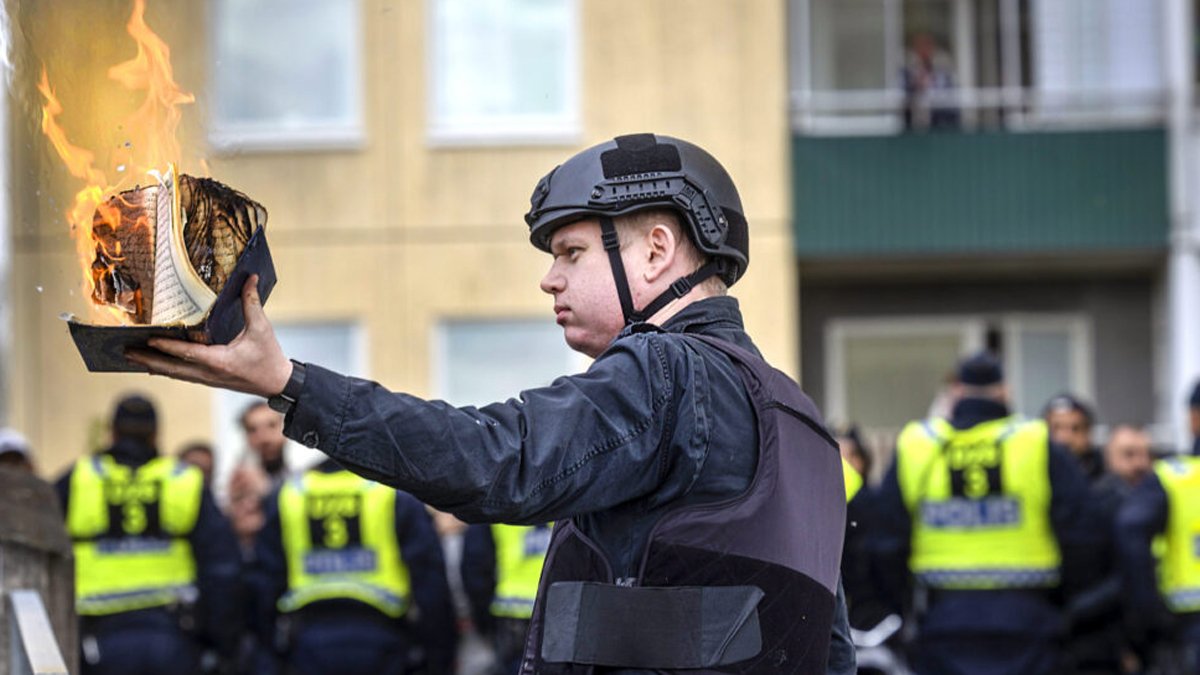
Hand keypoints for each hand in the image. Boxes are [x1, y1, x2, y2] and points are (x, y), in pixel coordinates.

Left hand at [126, 275, 292, 396]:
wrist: (277, 383)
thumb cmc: (269, 357)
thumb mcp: (262, 328)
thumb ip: (252, 303)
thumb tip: (249, 278)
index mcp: (220, 360)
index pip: (187, 353)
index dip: (167, 346)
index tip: (148, 338)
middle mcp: (209, 373)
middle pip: (171, 368)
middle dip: (148, 359)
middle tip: (125, 351)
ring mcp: (208, 379)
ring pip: (174, 373)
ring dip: (152, 365)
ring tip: (132, 357)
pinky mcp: (209, 380)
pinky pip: (182, 375)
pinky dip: (166, 370)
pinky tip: (154, 366)